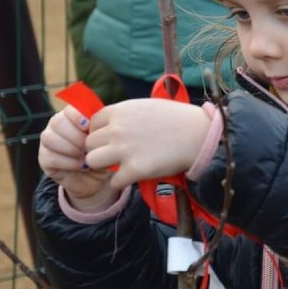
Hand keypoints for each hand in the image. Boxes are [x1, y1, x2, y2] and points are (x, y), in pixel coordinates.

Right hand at [39, 105, 116, 211]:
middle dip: (75, 136)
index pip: (70, 109)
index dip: (77, 116)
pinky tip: (81, 166)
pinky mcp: (44, 158)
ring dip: (70, 148)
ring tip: (85, 157)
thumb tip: (101, 129)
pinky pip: (50, 156)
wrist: (98, 178)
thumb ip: (102, 132)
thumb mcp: (107, 143)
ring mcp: (49, 141)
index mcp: (74, 116)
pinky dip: (68, 162)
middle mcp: (58, 126)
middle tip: (88, 147)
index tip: (88, 126)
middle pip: (57, 122)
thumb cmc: (104, 154)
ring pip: (49, 137)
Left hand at [85, 99, 210, 189]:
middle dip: (100, 150)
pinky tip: (133, 177)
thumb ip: (124, 115)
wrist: (198, 134)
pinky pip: (113, 181)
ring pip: (93, 161)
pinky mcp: (135, 169)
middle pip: (89, 144)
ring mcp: (124, 149)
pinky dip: (121, 182)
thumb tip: (108, 125)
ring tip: (120, 166)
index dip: (100, 133)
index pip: (92, 124)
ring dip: (104, 166)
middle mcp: (117, 129)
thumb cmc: (176, 118)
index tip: (112, 140)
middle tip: (116, 156)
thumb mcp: (145, 107)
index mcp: (119, 111)